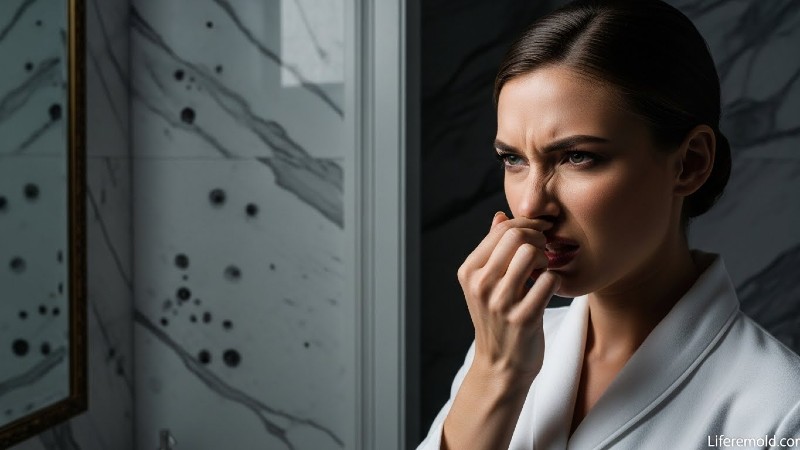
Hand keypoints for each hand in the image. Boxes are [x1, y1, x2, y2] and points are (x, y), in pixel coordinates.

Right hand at [457, 211, 561, 381]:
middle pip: (516, 236)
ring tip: (543, 271)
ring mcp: (500, 303)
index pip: (501, 229)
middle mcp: (480, 285)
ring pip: (531, 254)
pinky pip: (549, 281)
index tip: (538, 234)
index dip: (527, 225)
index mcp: (469, 272)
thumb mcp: (485, 284)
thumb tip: (500, 216)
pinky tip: (550, 289)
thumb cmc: (497, 319)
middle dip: (537, 238)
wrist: (500, 366)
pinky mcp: (523, 318)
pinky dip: (555, 281)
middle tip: (542, 252)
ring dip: (545, 258)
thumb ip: (492, 249)